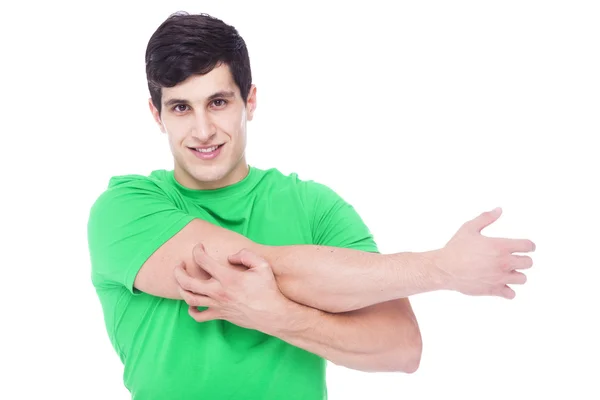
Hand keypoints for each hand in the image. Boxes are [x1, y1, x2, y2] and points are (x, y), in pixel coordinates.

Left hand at [173, 244, 290, 332]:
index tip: (199, 247)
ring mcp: (217, 305)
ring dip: (180, 288)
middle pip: (187, 282)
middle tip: (179, 264)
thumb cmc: (268, 289)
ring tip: (180, 280)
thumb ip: (246, 255)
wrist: (272, 315)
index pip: (203, 261)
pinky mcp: (220, 315)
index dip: (197, 251)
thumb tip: (230, 257)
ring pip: (189, 298)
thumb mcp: (262, 265)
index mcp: (227, 278)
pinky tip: (192, 303)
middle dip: (178, 271)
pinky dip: (191, 310)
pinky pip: (198, 316)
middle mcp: (218, 292)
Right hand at [433, 207, 535, 298]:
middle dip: (524, 259)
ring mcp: (499, 277)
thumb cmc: (456, 248)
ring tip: (507, 272)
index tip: (526, 246)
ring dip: (517, 274)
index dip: (529, 245)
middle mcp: (503, 262)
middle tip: (515, 258)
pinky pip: (511, 294)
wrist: (444, 268)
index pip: (528, 246)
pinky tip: (501, 284)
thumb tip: (498, 209)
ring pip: (522, 279)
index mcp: (500, 246)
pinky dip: (508, 290)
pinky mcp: (493, 290)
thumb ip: (486, 218)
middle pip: (529, 263)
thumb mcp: (469, 228)